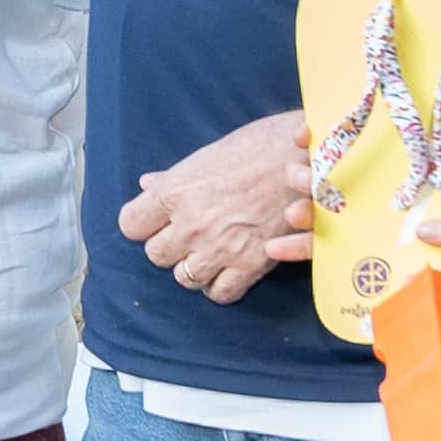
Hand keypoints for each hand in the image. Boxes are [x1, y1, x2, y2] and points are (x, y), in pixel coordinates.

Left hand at [114, 109, 315, 299]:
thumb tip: (146, 185)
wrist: (310, 156)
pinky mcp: (249, 265)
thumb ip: (173, 178)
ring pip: (184, 278)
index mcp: (176, 192)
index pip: (130, 224)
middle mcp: (191, 224)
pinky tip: (229, 267)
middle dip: (169, 246)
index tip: (154, 221)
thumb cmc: (259, 147)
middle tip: (189, 234)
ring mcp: (219, 248)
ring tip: (211, 250)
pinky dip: (221, 285)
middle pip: (156, 255)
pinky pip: (220, 293)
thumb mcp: (209, 155)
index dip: (142, 224)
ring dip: (194, 267)